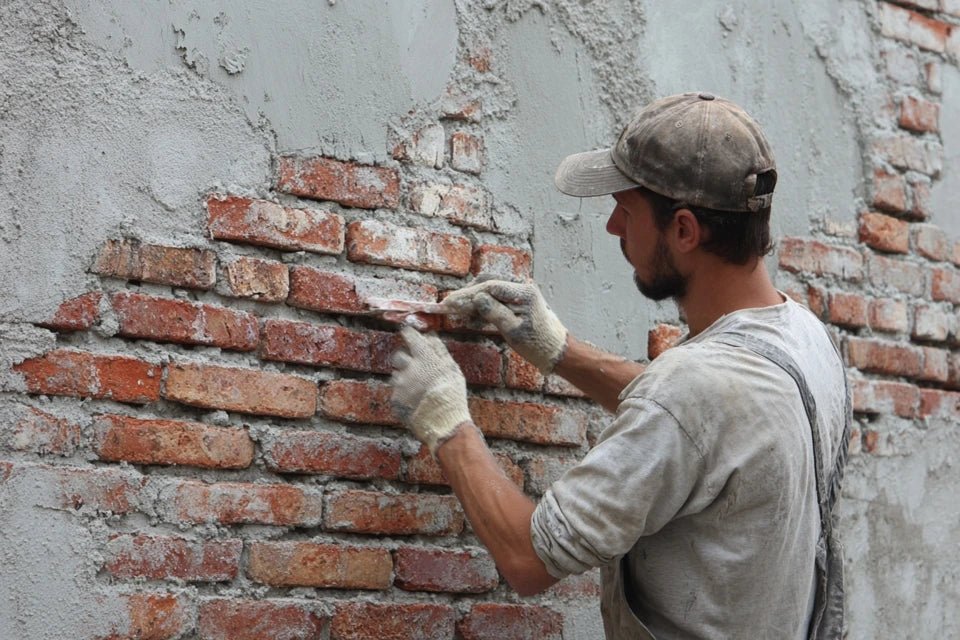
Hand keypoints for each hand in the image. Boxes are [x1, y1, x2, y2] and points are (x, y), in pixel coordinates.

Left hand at [390, 326, 471, 454]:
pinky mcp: (395, 399)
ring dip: (403, 377)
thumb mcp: (452, 368)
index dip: (408, 333)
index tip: (408, 334)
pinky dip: (403, 394)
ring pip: (396, 374)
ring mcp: (399, 384)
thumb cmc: (452, 393)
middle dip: (404, 358)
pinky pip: (396, 392)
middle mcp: (408, 367)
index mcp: (423, 357)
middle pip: (398, 355)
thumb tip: (430, 335)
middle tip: (414, 366)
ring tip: (417, 388)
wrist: (444, 422)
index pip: (409, 335)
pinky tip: (414, 401)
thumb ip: (439, 349)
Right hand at [442, 280, 567, 373]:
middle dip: (467, 294)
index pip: (489, 287)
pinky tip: (470, 311)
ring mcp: (520, 292)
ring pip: (490, 288)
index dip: (467, 294)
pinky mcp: (518, 300)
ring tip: (457, 309)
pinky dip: (482, 302)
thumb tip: (477, 298)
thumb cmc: (538, 344)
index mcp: (524, 292)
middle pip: (488, 283)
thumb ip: (495, 312)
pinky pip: (496, 296)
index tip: (450, 303)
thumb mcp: (513, 331)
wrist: (556, 351)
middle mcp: (522, 287)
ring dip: (473, 297)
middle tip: (448, 305)